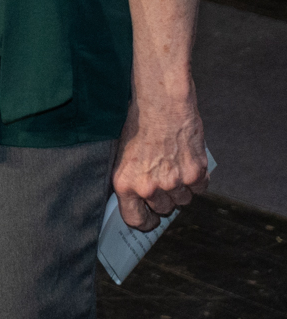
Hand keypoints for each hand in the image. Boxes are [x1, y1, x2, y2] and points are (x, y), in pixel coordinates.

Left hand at [111, 96, 207, 228]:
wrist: (161, 104)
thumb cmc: (137, 124)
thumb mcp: (123, 154)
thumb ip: (131, 179)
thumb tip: (139, 200)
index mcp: (125, 184)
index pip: (136, 220)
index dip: (144, 220)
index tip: (149, 217)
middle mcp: (150, 187)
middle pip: (163, 209)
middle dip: (164, 198)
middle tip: (163, 180)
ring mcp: (175, 182)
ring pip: (183, 200)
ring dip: (181, 188)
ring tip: (174, 166)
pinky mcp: (196, 174)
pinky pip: (200, 189)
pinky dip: (197, 179)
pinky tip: (189, 162)